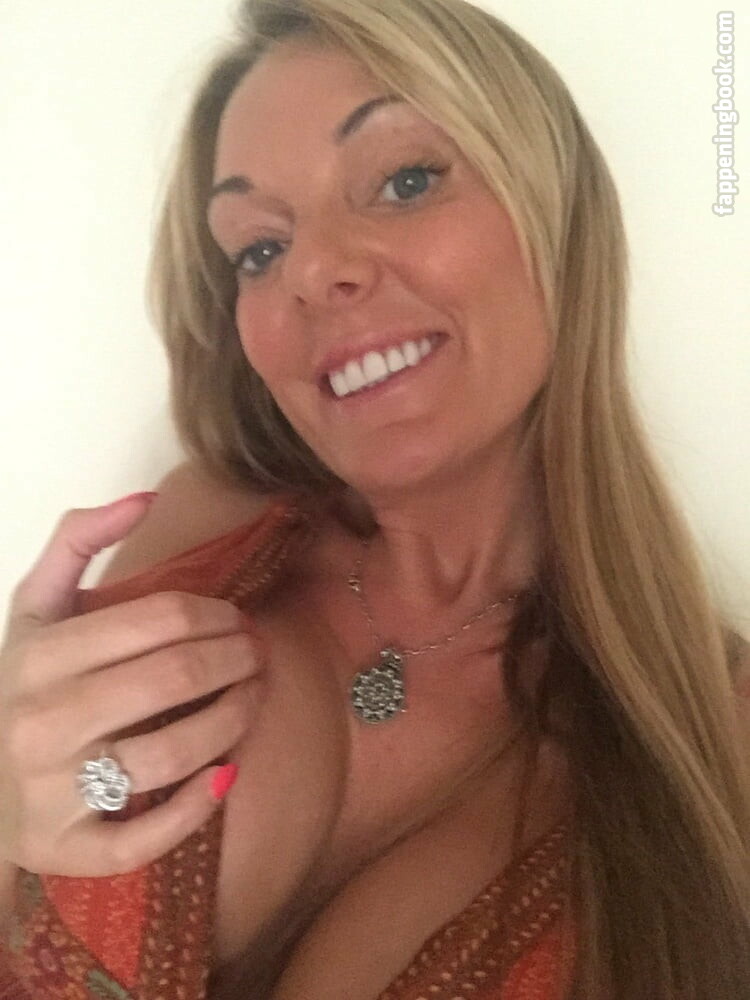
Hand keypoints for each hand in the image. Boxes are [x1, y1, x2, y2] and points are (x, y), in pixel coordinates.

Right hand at [0, 494, 264, 876]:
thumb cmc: (21, 686)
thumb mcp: (35, 609)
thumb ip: (76, 542)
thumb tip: (143, 497)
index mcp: (43, 655)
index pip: (161, 619)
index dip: (218, 615)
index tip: (237, 619)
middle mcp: (46, 722)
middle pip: (178, 677)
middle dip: (238, 659)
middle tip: (257, 654)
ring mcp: (56, 792)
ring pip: (176, 751)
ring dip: (236, 718)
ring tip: (252, 698)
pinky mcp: (68, 850)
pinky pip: (146, 837)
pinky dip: (196, 806)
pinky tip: (224, 776)